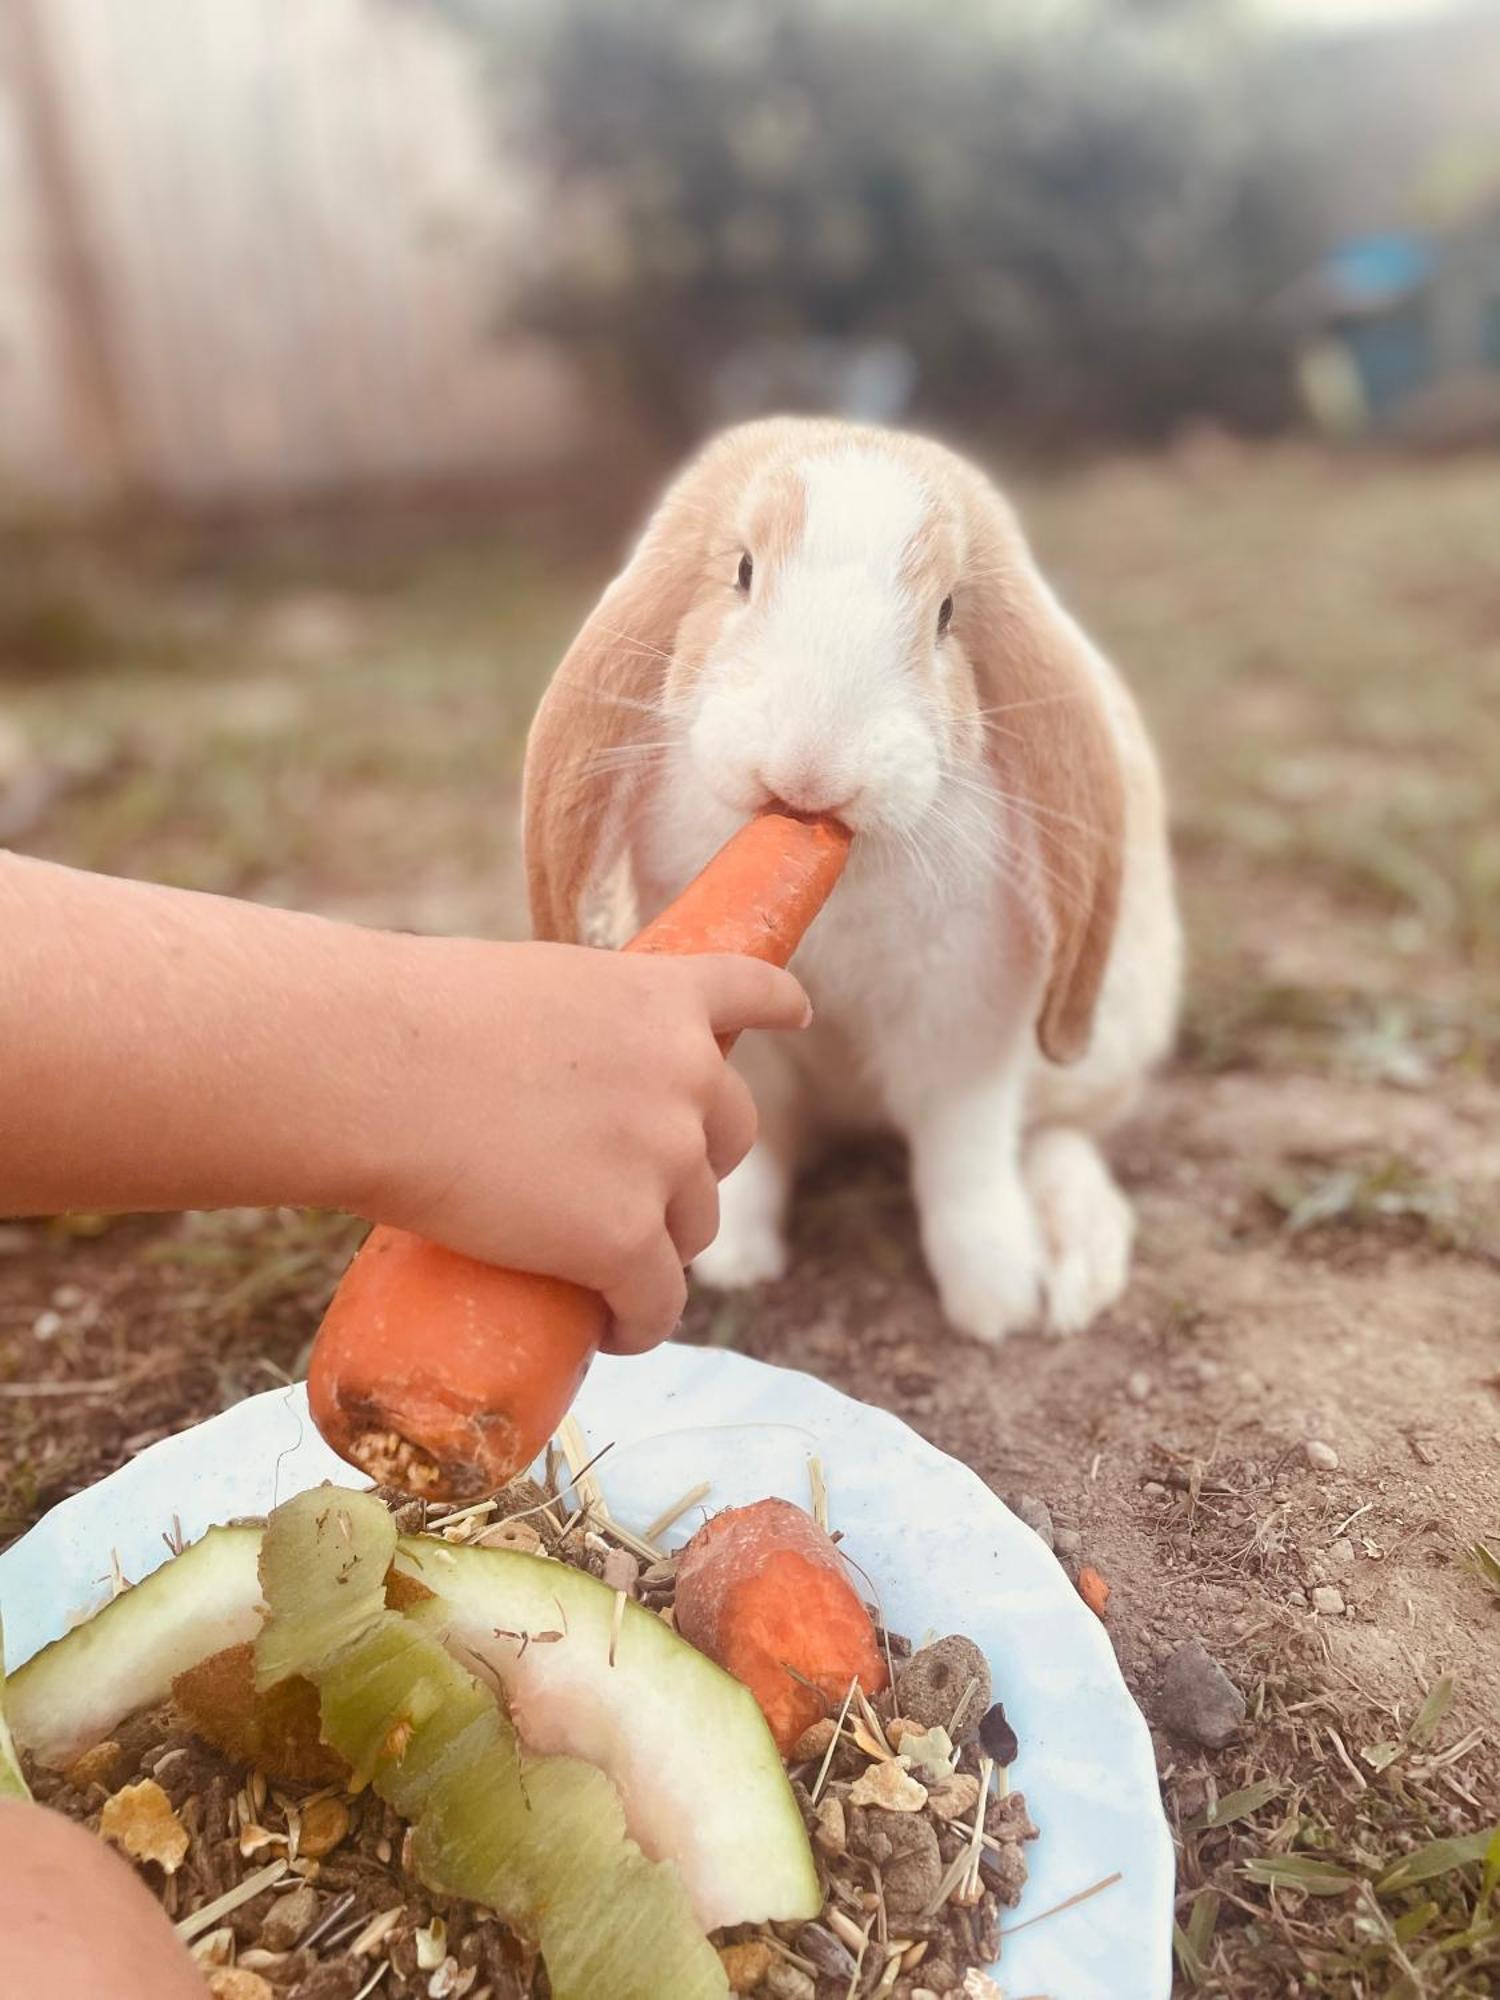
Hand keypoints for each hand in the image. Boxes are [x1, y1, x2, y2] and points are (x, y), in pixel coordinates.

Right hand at [361, 938, 809, 1350]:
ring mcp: (664, 1157)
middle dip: (691, 1168)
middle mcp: (686, 1071)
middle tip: (629, 1193)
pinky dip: (639, 1322)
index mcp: (659, 994)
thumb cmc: (406, 1020)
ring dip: (660, 1250)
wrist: (372, 1069)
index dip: (774, 1004)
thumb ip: (562, 1033)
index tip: (794, 1012)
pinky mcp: (626, 1236)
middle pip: (727, 1138)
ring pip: (693, 1227)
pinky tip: (616, 1332)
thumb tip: (527, 1088)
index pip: (748, 990)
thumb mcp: (521, 993)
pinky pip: (658, 1301)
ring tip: (608, 1271)